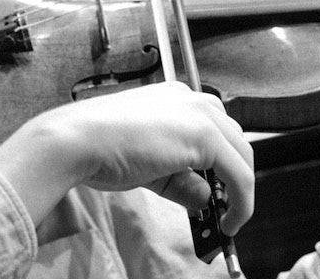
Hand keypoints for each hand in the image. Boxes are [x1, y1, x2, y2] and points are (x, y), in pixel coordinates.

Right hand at [0, 81, 253, 235]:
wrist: (77, 141)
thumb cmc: (97, 148)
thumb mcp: (146, 166)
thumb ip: (179, 179)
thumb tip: (204, 198)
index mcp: (173, 98)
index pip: (212, 128)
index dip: (217, 162)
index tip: (214, 189)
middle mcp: (190, 99)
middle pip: (233, 139)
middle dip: (232, 175)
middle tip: (222, 207)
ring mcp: (200, 115)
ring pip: (242, 156)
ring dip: (239, 189)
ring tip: (226, 218)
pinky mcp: (206, 137)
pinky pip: (240, 176)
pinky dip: (242, 202)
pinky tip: (230, 222)